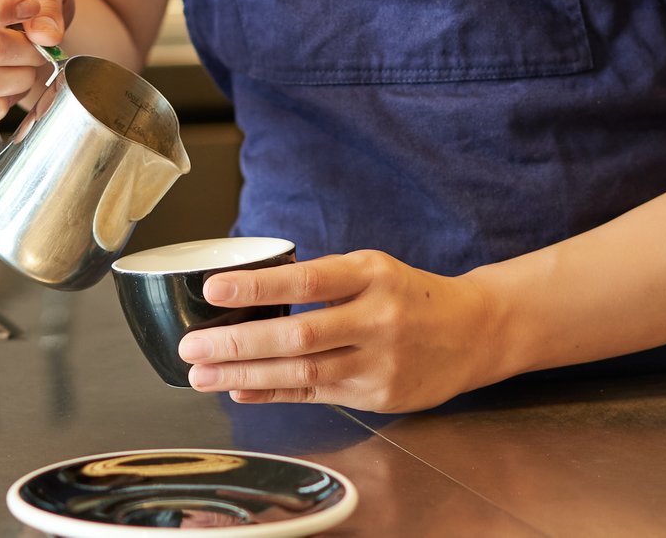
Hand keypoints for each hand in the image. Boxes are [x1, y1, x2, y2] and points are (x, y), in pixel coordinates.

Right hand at [0, 0, 73, 125]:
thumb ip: (47, 2)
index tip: (31, 7)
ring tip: (28, 63)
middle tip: (41, 43)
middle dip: (28, 49)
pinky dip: (2, 104)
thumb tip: (45, 36)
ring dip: (19, 77)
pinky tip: (15, 86)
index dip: (0, 9)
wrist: (34, 18)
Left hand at [174, 250, 505, 413]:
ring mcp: (379, 362)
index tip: (214, 288)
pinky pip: (316, 395)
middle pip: (299, 335)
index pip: (308, 279)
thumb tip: (249, 292)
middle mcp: (376, 318)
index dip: (259, 286)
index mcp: (371, 275)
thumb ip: (321, 280)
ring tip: (202, 374)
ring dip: (245, 376)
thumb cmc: (409, 294)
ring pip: (303, 373)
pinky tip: (239, 392)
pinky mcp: (378, 395)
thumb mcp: (371, 269)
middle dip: (238, 343)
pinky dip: (274, 394)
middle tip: (192, 345)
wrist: (474, 332)